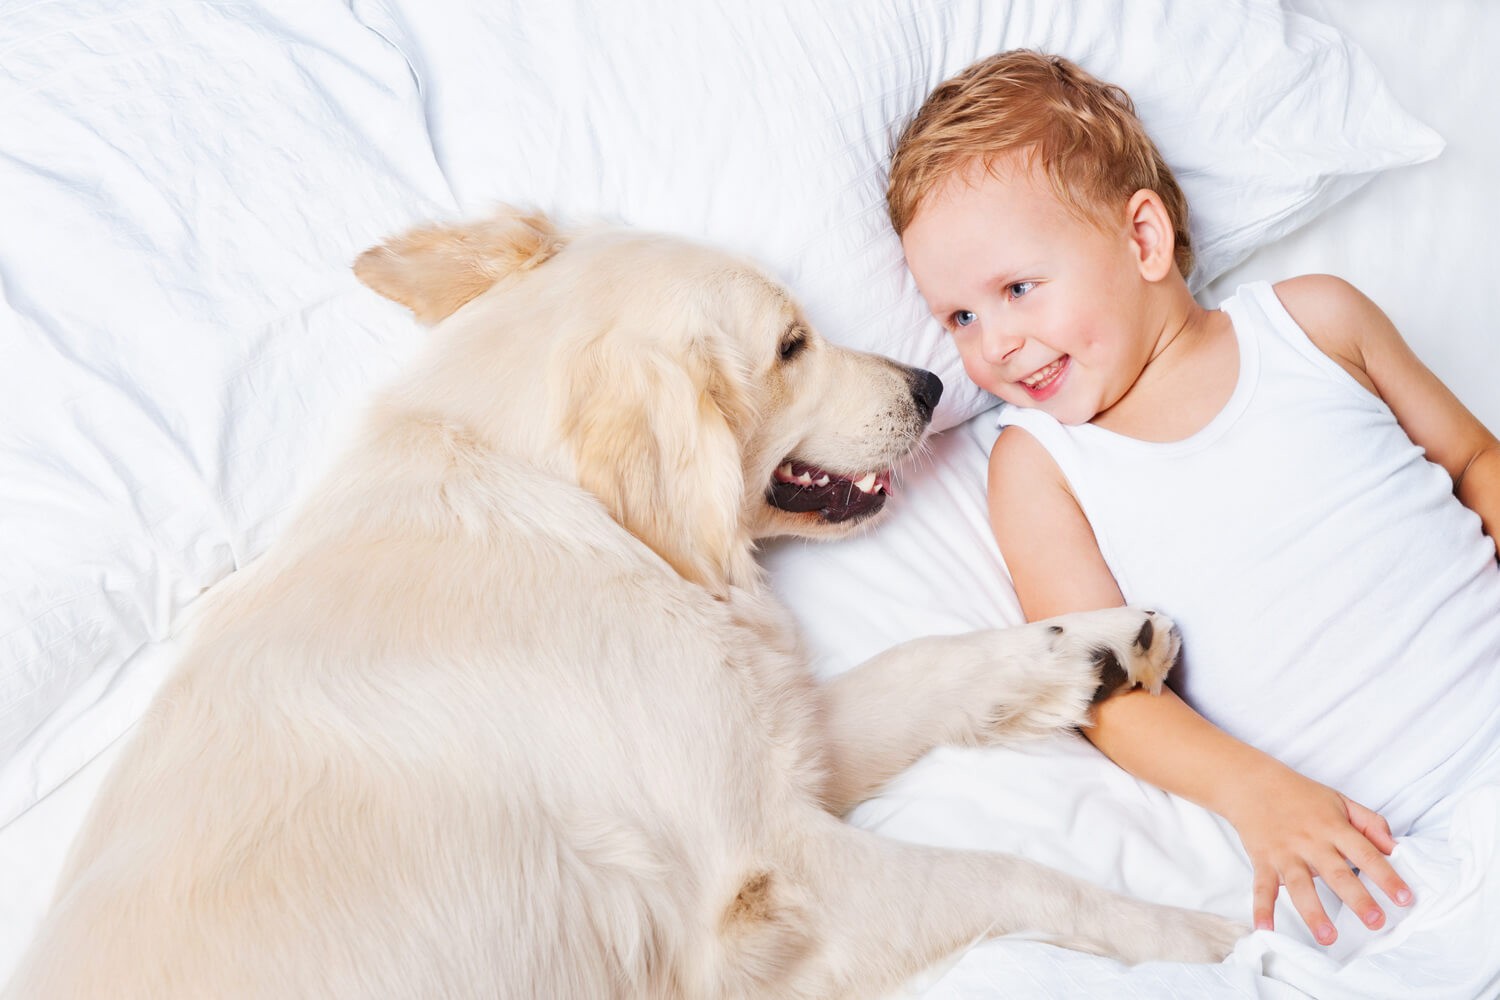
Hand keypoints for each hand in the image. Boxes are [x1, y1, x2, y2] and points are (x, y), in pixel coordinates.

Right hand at [1220, 764, 1412, 944]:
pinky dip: (1262, 909)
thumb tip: (1396, 848)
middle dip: (1357, 899)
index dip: (1386, 876)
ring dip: (1313, 913)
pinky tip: (1266, 930)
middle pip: (1337, 873)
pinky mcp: (1262, 861)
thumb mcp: (1340, 801)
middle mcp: (1310, 842)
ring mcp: (1284, 853)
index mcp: (1333, 827)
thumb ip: (1370, 823)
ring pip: (1300, 886)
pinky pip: (1262, 888)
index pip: (1366, 853)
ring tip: (1328, 937)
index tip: (1405, 898)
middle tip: (1376, 921)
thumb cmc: (1300, 795)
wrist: (1251, 784)